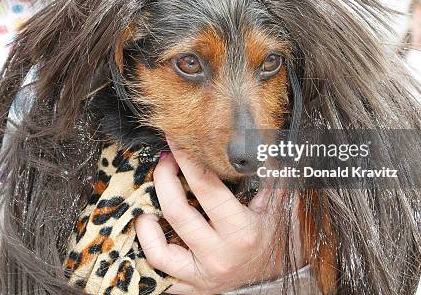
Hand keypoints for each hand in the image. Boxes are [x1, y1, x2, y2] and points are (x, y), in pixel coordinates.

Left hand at [135, 136, 285, 293]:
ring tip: (149, 197)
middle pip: (177, 211)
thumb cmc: (270, 235)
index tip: (178, 141)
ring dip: (147, 220)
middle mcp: (220, 255)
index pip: (207, 188)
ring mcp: (202, 274)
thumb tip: (258, 144)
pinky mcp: (190, 286)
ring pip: (160, 249)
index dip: (188, 160)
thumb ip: (267, 176)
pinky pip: (158, 270)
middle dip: (164, 177)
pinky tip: (148, 224)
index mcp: (242, 231)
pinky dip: (147, 245)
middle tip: (165, 160)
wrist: (273, 276)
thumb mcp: (274, 206)